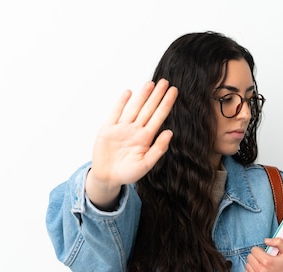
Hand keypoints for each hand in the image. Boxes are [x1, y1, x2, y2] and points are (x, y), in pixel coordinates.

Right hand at [86, 79, 177, 208]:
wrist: (108, 178)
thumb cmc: (128, 173)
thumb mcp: (146, 164)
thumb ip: (158, 149)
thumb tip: (169, 132)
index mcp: (145, 138)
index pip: (158, 117)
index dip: (166, 104)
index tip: (174, 92)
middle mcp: (135, 130)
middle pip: (148, 109)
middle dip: (156, 95)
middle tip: (165, 81)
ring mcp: (122, 129)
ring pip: (134, 108)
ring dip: (142, 96)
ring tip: (151, 83)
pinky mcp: (108, 129)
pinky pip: (115, 113)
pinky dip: (121, 103)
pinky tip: (128, 93)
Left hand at [244, 238, 282, 271]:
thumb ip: (278, 242)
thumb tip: (266, 240)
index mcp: (268, 261)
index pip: (254, 250)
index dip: (259, 250)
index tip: (264, 252)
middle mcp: (262, 271)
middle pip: (249, 257)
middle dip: (255, 256)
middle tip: (262, 258)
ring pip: (247, 266)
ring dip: (253, 264)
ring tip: (261, 265)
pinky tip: (257, 271)